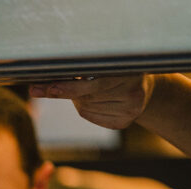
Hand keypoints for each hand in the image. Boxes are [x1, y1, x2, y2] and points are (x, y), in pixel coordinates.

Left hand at [29, 74, 153, 129]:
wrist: (144, 88)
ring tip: (90, 90)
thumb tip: (45, 78)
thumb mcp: (106, 63)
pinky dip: (87, 110)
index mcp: (130, 71)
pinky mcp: (123, 123)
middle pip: (87, 97)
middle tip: (45, 88)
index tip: (50, 89)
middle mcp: (133, 92)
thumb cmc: (117, 70)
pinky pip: (92, 117)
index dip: (69, 86)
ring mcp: (130, 110)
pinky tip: (95, 102)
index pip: (93, 83)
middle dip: (68, 91)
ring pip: (87, 108)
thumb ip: (82, 69)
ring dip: (80, 100)